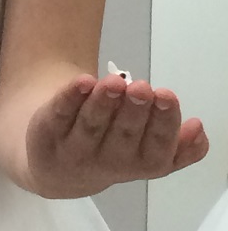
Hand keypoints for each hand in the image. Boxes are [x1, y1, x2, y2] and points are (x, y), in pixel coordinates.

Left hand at [24, 72, 208, 197]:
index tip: (167, 96)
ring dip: (104, 104)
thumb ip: (177, 146)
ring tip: (115, 82)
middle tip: (144, 88)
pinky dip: (70, 98)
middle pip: (123, 137)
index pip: (156, 151)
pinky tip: (82, 82)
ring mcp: (75, 148)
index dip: (163, 125)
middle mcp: (107, 161)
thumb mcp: (147, 152)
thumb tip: (198, 130)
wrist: (56, 164)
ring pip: (91, 126)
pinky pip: (59, 113)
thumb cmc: (111, 146)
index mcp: (137, 164)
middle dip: (135, 111)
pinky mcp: (47, 131)